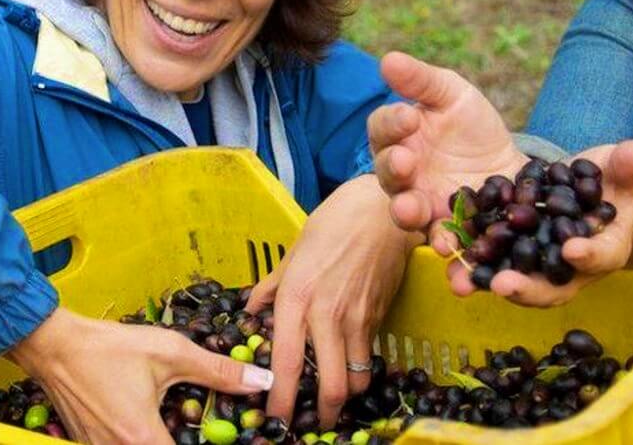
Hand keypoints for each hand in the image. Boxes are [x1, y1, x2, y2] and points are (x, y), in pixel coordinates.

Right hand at [5, 307, 273, 443]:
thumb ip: (217, 372)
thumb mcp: (169, 352)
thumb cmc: (107, 347)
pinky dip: (140, 441)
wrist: (54, 345)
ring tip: (177, 425)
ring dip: (164, 441)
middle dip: (186, 443)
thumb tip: (260, 380)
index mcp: (141, 438)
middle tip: (204, 434)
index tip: (222, 440)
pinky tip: (149, 425)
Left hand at [245, 176, 416, 427]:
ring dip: (343, 398)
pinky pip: (369, 359)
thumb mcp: (292, 255)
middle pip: (330, 385)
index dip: (280, 399)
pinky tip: (350, 374)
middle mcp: (326, 315)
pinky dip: (360, 374)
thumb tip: (250, 311)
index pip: (286, 363)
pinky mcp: (378, 317)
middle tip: (310, 424)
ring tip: (331, 402)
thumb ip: (270, 288)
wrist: (382, 210)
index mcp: (296, 299)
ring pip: (355, 379)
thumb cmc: (332, 225)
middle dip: (321, 415)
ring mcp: (357, 319)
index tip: (273, 421)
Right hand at [368, 52, 526, 254]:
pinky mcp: (448, 232)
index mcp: (398, 137)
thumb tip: (388, 59)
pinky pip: (441, 242)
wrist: (510, 167)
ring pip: (406, 212)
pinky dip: (444, 248)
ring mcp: (423, 207)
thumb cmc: (470, 125)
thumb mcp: (452, 94)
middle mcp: (403, 176)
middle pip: (388, 174)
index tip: (409, 117)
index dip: (393, 124)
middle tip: (405, 162)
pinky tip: (451, 250)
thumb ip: (421, 80)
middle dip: (394, 168)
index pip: (384, 128)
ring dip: (407, 211)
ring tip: (415, 209)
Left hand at [454, 140, 632, 306]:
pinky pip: (488, 260)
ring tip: (465, 281)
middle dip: (526, 287)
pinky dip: (469, 259)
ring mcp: (537, 264)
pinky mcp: (509, 251)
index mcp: (605, 250)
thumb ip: (629, 165)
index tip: (573, 250)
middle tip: (504, 284)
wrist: (591, 193)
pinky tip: (447, 249)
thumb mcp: (623, 172)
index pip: (598, 257)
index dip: (587, 255)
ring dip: (488, 281)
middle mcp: (569, 268)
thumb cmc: (614, 184)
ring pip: (513, 279)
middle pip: (549, 286)